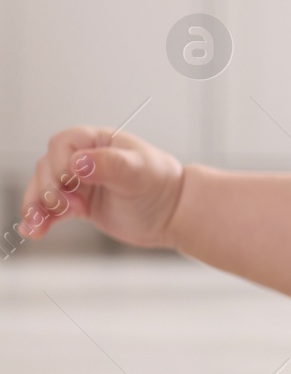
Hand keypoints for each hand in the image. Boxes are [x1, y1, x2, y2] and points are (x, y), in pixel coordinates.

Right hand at [18, 127, 185, 248]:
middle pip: (47, 168)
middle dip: (51, 189)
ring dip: (36, 207)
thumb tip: (79, 163)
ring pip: (43, 189)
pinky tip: (34, 232)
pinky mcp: (78, 204)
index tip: (71, 182)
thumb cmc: (162, 186)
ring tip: (38, 225)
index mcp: (98, 141)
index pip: (62, 145)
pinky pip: (51, 210)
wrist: (173, 214)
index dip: (60, 164)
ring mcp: (79, 182)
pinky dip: (40, 220)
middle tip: (73, 208)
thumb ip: (111, 165)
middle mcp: (84, 159)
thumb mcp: (140, 172)